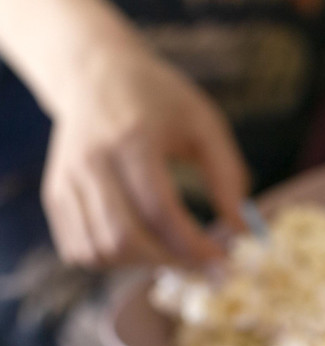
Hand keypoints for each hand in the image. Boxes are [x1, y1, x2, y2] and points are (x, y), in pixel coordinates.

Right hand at [41, 43, 247, 267]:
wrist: (95, 73)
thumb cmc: (159, 99)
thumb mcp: (205, 123)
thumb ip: (227, 175)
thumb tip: (243, 230)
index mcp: (130, 139)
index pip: (159, 210)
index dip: (193, 244)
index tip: (223, 258)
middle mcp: (90, 162)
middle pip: (124, 237)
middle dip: (171, 262)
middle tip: (204, 266)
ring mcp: (66, 180)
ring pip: (99, 250)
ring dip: (143, 266)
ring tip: (175, 255)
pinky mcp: (55, 195)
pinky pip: (79, 249)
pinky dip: (115, 262)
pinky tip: (144, 248)